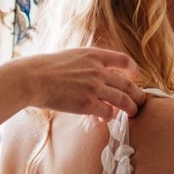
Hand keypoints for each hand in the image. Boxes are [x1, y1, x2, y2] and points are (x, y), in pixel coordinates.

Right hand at [19, 47, 141, 118]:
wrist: (33, 78)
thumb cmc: (46, 68)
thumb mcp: (71, 56)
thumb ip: (87, 63)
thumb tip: (96, 72)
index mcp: (94, 55)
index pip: (123, 60)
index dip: (132, 69)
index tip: (134, 75)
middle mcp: (98, 70)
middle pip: (127, 83)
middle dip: (137, 93)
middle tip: (141, 100)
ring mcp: (94, 87)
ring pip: (122, 100)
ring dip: (130, 108)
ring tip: (133, 112)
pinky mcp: (87, 104)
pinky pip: (108, 112)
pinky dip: (110, 116)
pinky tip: (107, 118)